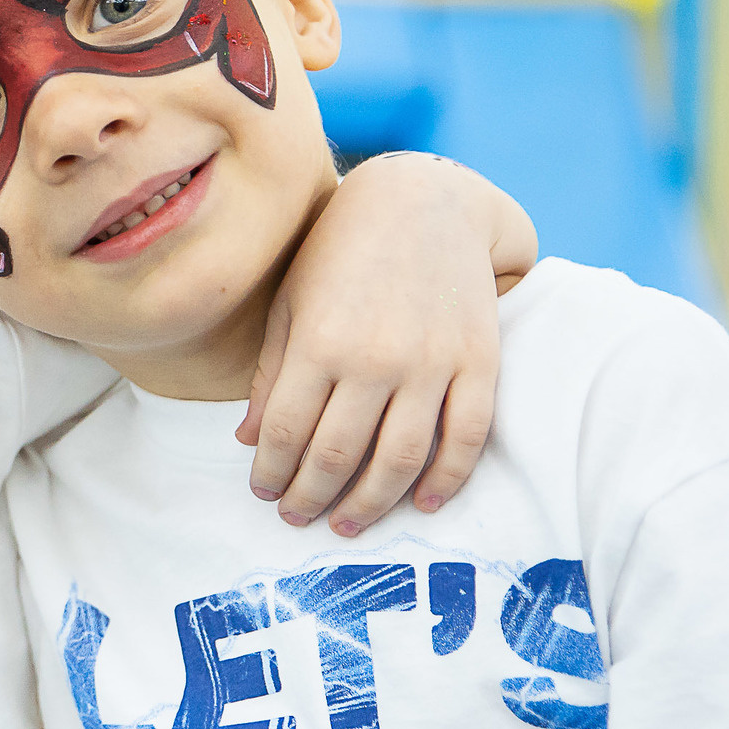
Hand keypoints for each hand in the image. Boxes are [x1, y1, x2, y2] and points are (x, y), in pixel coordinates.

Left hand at [239, 153, 535, 532]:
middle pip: (337, 455)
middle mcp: (375, 358)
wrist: (426, 203)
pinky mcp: (479, 363)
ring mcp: (432, 363)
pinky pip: (466, 438)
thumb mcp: (291, 302)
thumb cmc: (341, 250)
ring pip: (400, 459)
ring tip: (346, 526)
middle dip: (310, 497)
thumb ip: (271, 372)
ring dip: (370, 504)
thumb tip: (249, 442)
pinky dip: (447, 480)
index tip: (263, 492)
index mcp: (320, 341)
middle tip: (296, 517)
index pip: (285, 432)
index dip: (271, 473)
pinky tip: (425, 504)